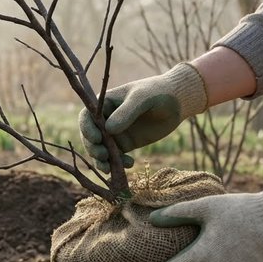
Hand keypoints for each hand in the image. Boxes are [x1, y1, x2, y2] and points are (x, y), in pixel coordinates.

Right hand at [79, 63, 207, 172]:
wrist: (177, 103)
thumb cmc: (157, 93)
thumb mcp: (142, 98)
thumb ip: (126, 112)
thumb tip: (109, 130)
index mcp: (103, 104)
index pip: (86, 117)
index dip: (86, 129)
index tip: (96, 139)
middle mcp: (105, 119)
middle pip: (90, 137)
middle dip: (94, 148)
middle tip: (104, 156)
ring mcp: (114, 133)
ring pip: (100, 150)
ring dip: (102, 160)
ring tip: (111, 168)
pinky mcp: (125, 144)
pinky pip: (115, 157)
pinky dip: (118, 164)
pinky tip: (129, 164)